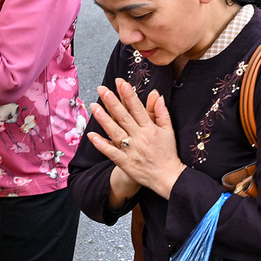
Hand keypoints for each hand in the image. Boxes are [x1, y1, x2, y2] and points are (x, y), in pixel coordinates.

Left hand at [86, 79, 183, 196]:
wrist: (167, 178)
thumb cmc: (168, 153)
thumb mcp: (168, 131)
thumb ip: (162, 113)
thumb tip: (157, 95)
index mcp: (151, 129)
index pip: (138, 109)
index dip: (129, 95)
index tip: (121, 83)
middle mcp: (140, 138)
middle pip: (124, 118)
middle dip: (113, 102)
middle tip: (103, 90)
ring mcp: (132, 151)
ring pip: (115, 133)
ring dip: (104, 120)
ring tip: (94, 106)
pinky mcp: (125, 163)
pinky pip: (111, 152)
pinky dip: (102, 144)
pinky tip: (91, 135)